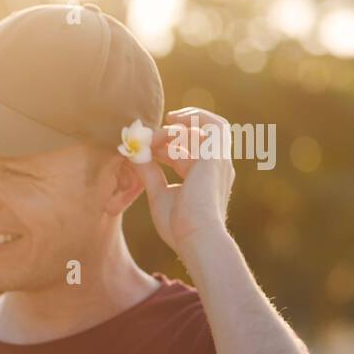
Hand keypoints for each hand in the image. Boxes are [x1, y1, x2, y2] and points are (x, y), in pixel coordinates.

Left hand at [132, 107, 235, 259]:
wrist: (197, 237)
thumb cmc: (179, 225)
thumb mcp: (158, 194)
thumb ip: (149, 174)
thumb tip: (135, 157)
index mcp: (203, 179)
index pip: (185, 155)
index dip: (163, 148)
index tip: (143, 147)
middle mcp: (215, 168)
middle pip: (194, 140)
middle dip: (171, 134)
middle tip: (149, 136)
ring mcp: (219, 161)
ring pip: (207, 128)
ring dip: (185, 122)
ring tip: (167, 120)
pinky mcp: (217, 156)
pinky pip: (214, 124)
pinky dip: (196, 117)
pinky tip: (175, 120)